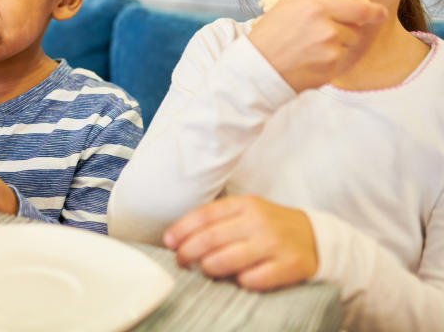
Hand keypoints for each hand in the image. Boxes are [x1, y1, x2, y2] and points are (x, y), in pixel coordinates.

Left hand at [163, 195, 317, 290]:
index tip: (168, 242)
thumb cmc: (271, 226)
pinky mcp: (289, 266)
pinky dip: (240, 281)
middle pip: (210, 238)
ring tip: (205, 270)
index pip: (204, 215)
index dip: (181, 230)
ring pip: (227, 260)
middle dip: (188, 252)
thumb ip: (218, 220)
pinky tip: (238, 279)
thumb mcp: (247, 212)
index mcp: (245, 204)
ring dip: (209, 268)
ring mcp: (275, 243)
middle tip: (180, 261)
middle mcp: (259, 221)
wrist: (317, 238)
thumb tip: (178, 237)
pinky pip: (254, 279)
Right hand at [248, 0, 386, 91]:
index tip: (380, 13)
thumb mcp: (286, 7)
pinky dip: (329, 62)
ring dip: (336, 47)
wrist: (257, 68)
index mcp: (317, 8)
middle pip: (355, 29)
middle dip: (343, 31)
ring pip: (348, 46)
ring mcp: (331, 50)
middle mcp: (328, 28)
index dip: (374, 11)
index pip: (359, 9)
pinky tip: (309, 61)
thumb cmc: (267, 36)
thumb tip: (337, 1)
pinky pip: (340, 62)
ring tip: (310, 50)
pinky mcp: (331, 69)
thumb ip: (314, 1)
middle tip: (319, 36)